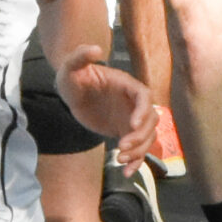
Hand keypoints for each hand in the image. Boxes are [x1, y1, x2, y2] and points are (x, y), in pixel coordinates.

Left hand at [55, 42, 156, 171]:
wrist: (72, 92)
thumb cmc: (72, 76)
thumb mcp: (71, 67)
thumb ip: (81, 56)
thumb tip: (95, 49)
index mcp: (126, 84)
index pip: (144, 96)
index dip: (142, 110)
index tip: (132, 125)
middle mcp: (133, 102)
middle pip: (150, 120)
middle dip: (140, 136)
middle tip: (121, 146)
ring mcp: (131, 118)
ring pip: (148, 137)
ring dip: (139, 151)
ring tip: (120, 159)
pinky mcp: (125, 131)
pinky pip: (138, 149)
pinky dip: (136, 162)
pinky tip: (126, 172)